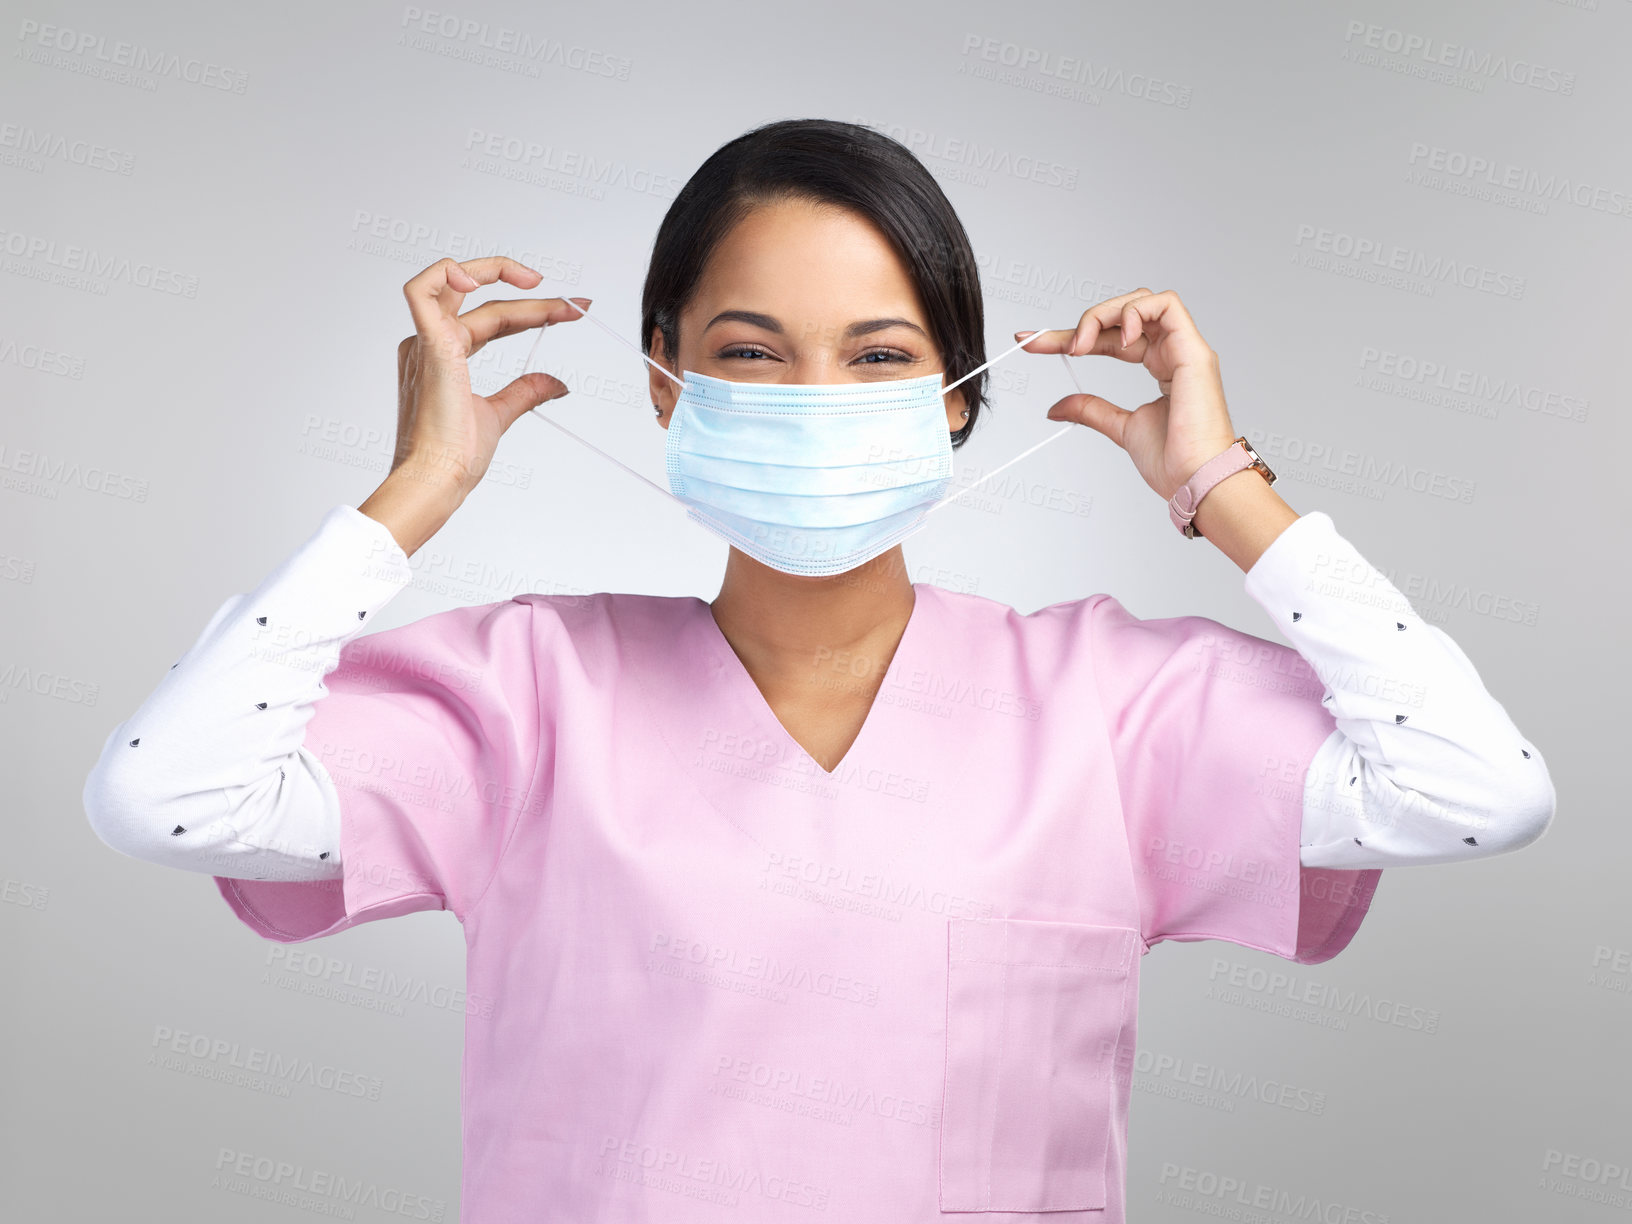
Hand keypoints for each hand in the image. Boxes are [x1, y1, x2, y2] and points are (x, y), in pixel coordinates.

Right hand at [393, 255, 589, 498]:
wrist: (436, 480)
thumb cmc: (454, 456)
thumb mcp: (499, 414)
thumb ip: (525, 392)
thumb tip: (557, 383)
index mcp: (443, 354)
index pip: (494, 319)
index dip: (534, 312)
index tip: (572, 312)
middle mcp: (431, 342)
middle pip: (484, 302)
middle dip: (532, 298)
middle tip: (574, 305)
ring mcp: (427, 342)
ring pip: (460, 287)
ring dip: (498, 274)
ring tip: (539, 284)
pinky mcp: (429, 347)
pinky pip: (421, 291)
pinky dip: (446, 273)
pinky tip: (482, 280)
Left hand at [1016, 288, 1239, 501]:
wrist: (1193, 479)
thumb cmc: (1173, 460)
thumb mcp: (1120, 428)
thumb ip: (1091, 410)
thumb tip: (1057, 407)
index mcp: (1160, 366)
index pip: (1111, 338)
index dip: (1071, 335)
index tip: (1034, 343)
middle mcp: (1173, 352)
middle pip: (1124, 314)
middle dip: (1084, 321)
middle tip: (1051, 344)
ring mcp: (1184, 348)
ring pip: (1142, 301)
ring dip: (1104, 314)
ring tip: (1081, 345)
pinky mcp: (1193, 350)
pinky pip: (1166, 305)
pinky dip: (1134, 313)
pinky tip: (1118, 340)